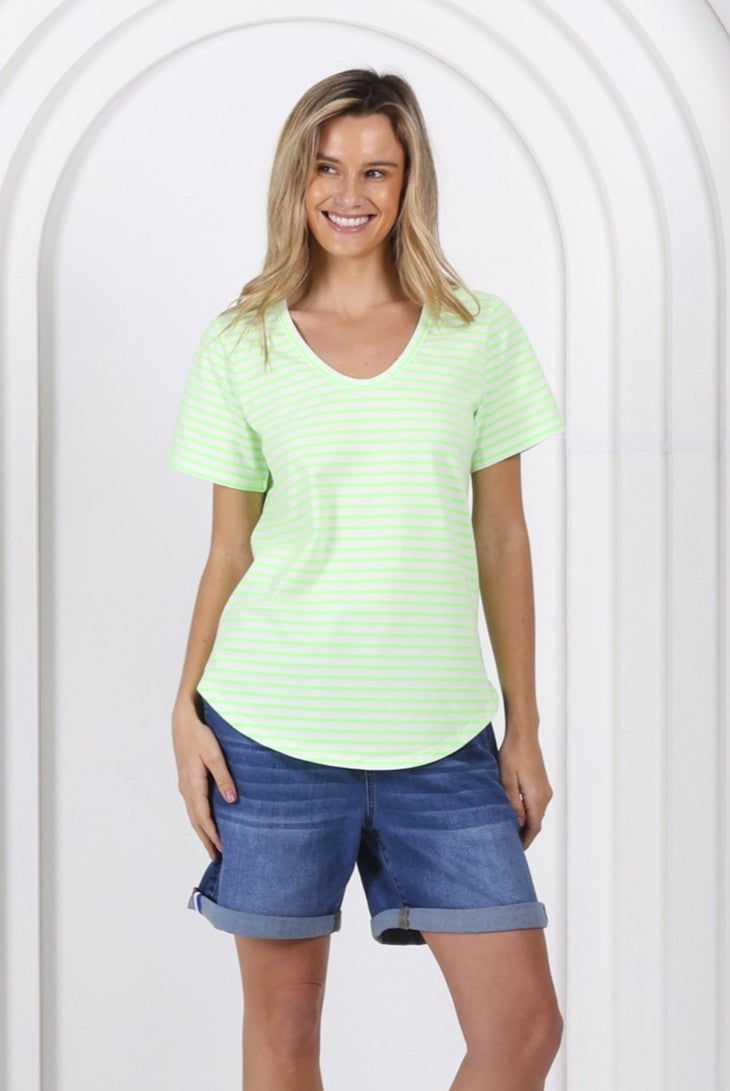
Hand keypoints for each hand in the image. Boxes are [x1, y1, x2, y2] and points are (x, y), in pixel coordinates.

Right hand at [171, 699, 237, 860]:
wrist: (183, 719)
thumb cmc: (200, 734)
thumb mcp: (214, 754)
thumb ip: (224, 777)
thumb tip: (232, 800)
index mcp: (193, 785)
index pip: (203, 818)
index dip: (212, 835)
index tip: (222, 850)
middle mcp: (186, 788)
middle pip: (196, 821)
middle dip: (206, 839)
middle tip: (216, 857)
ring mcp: (185, 784)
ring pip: (193, 814)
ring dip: (202, 830)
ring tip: (212, 844)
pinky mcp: (186, 778)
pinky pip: (193, 805)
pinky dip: (199, 818)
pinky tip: (206, 820)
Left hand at [496, 728, 552, 849]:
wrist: (524, 734)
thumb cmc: (513, 753)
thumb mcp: (506, 779)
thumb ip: (513, 803)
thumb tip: (519, 823)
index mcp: (536, 797)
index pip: (533, 827)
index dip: (525, 841)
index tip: (515, 851)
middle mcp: (545, 796)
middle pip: (537, 823)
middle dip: (525, 835)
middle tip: (510, 845)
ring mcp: (545, 789)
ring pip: (537, 814)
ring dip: (527, 824)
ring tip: (511, 831)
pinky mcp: (542, 783)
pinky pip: (537, 805)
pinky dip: (529, 814)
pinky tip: (517, 814)